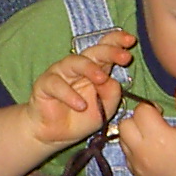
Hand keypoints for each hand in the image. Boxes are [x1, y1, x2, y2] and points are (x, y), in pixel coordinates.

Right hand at [26, 31, 133, 147]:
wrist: (56, 135)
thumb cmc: (81, 118)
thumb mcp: (104, 108)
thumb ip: (111, 93)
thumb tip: (112, 80)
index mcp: (95, 68)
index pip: (105, 47)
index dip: (117, 41)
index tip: (131, 40)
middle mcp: (78, 66)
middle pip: (93, 51)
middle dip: (109, 51)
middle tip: (125, 57)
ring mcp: (60, 73)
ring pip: (73, 62)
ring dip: (89, 68)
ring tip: (102, 79)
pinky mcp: (44, 84)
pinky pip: (56, 84)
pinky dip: (69, 94)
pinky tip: (80, 105)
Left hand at [118, 80, 175, 175]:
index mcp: (159, 137)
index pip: (141, 111)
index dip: (151, 108)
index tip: (162, 114)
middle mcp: (144, 152)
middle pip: (125, 124)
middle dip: (138, 120)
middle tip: (154, 125)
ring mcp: (138, 166)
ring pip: (122, 140)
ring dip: (133, 135)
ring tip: (152, 138)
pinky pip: (126, 157)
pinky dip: (134, 151)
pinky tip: (151, 153)